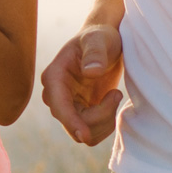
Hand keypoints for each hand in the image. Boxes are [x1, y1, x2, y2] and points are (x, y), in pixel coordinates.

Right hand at [40, 25, 122, 146]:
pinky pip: (91, 132)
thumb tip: (90, 72)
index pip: (58, 106)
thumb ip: (95, 53)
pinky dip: (105, 124)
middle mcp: (56, 94)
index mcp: (54, 76)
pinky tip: (112, 101)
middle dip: (99, 117)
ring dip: (104, 122)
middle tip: (116, 93)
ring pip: (83, 133)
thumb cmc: (101, 37)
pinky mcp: (80, 113)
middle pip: (72, 123)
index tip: (85, 135)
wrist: (106, 42)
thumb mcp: (99, 40)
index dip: (71, 122)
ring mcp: (67, 105)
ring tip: (115, 95)